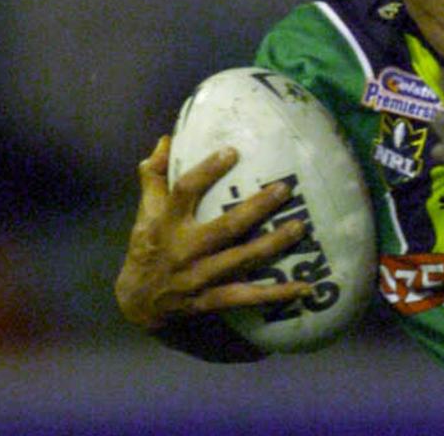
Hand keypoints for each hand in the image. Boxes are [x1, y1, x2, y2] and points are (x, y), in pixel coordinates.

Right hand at [114, 136, 311, 329]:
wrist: (138, 304)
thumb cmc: (148, 248)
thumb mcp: (146, 212)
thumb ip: (155, 176)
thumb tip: (167, 139)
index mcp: (167, 223)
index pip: (185, 192)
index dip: (207, 172)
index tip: (233, 151)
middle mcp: (185, 250)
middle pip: (225, 227)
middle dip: (256, 209)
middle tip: (284, 188)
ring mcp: (200, 278)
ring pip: (242, 260)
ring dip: (273, 245)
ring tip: (301, 227)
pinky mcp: (212, 300)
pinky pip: (248, 297)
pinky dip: (277, 294)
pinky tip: (306, 288)